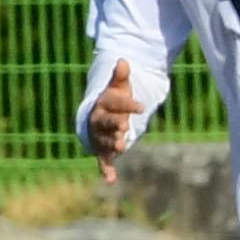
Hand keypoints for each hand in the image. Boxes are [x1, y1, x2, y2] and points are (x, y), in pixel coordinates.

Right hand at [85, 59, 140, 179]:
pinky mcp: (102, 151)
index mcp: (103, 104)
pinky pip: (103, 161)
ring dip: (112, 144)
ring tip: (120, 146)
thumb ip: (121, 76)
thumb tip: (123, 60)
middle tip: (125, 127)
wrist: (98, 116)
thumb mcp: (118, 87)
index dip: (128, 104)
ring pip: (105, 140)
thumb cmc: (113, 101)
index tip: (141, 107)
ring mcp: (100, 136)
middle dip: (115, 125)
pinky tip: (111, 179)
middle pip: (107, 123)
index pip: (115, 103)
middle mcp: (99, 121)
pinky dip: (106, 170)